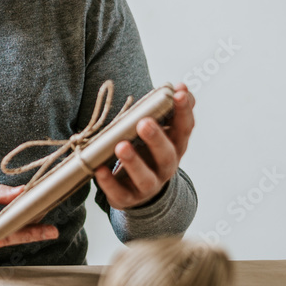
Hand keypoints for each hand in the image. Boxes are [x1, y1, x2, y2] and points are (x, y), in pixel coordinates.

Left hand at [94, 82, 195, 209]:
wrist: (140, 190)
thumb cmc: (148, 152)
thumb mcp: (162, 133)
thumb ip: (170, 111)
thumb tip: (181, 87)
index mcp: (175, 147)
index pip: (185, 128)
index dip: (183, 111)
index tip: (178, 92)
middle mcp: (165, 167)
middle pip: (166, 155)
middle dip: (156, 138)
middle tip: (144, 123)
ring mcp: (148, 185)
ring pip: (145, 177)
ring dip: (133, 162)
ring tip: (121, 146)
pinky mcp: (127, 198)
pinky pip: (119, 193)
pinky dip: (109, 182)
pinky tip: (100, 170)